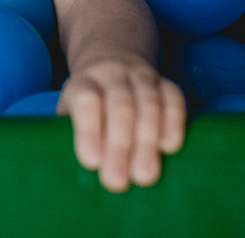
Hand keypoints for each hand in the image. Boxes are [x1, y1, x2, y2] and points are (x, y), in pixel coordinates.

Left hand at [57, 58, 185, 192]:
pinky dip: (174, 123)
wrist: (111, 62)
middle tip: (117, 181)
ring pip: (149, 104)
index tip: (91, 162)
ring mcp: (141, 75)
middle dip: (120, 147)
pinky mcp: (166, 82)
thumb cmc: (89, 104)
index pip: (85, 101)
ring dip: (147, 142)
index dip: (88, 131)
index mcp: (82, 82)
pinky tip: (169, 147)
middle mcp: (111, 74)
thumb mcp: (71, 112)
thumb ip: (73, 134)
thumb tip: (85, 167)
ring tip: (145, 175)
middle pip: (120, 106)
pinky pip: (174, 99)